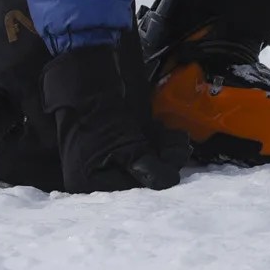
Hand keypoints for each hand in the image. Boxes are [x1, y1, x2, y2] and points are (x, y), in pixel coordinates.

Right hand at [41, 33, 189, 192]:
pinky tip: (169, 133)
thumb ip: (148, 168)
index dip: (154, 179)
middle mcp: (95, 172)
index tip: (174, 169)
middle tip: (182, 149)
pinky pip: (139, 145)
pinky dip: (156, 140)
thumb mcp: (126, 147)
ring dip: (164, 149)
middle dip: (162, 161)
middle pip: (136, 174)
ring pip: (142, 158)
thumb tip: (170, 183)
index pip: (128, 190)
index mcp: (88, 181)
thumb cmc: (102, 118)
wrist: (89, 79)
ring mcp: (106, 152)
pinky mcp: (117, 135)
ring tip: (178, 139)